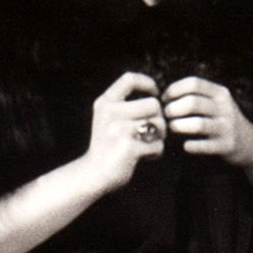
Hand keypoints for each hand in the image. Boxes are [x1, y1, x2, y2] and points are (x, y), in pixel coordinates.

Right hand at [82, 72, 165, 192]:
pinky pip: (158, 145)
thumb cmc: (107, 145)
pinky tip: (145, 156)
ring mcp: (119, 130)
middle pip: (153, 104)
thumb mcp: (107, 117)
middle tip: (151, 131)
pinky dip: (156, 152)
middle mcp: (110, 113)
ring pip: (159, 124)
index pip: (129, 79)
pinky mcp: (129, 148)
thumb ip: (125, 103)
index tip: (154, 94)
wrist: (93, 174)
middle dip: (158, 119)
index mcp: (105, 102)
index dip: (147, 83)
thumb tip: (158, 95)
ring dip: (159, 136)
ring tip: (147, 144)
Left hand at [162, 76, 252, 163]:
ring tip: (171, 129)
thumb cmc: (221, 121)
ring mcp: (227, 127)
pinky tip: (185, 145)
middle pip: (192, 103)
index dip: (173, 90)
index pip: (193, 83)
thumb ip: (194, 97)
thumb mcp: (214, 103)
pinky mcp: (226, 145)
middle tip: (165, 117)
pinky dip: (190, 146)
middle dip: (172, 110)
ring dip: (178, 127)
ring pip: (197, 124)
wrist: (250, 144)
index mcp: (220, 93)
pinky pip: (204, 145)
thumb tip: (161, 98)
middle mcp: (225, 107)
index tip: (164, 100)